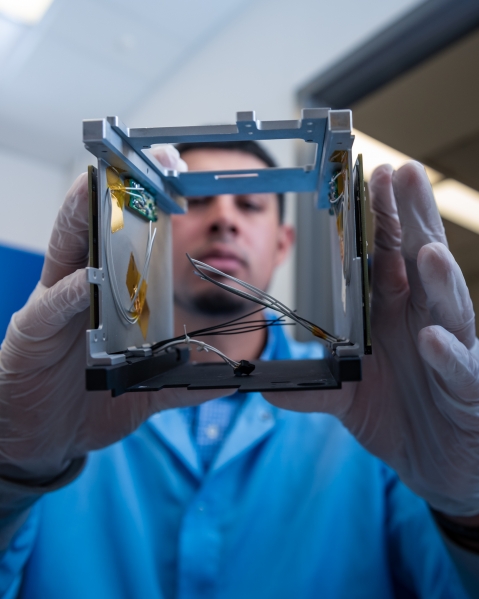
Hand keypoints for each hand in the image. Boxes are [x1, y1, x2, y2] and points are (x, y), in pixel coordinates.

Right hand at [0, 146, 218, 484]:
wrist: (43, 439)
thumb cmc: (88, 404)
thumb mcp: (142, 390)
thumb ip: (180, 380)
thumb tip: (224, 378)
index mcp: (103, 297)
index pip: (121, 241)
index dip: (146, 209)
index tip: (175, 178)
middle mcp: (75, 291)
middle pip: (91, 229)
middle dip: (116, 192)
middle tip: (148, 162)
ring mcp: (51, 309)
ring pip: (63, 252)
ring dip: (81, 219)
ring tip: (99, 188)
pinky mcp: (30, 336)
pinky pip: (51, 308)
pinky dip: (71, 295)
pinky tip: (87, 284)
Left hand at [265, 162, 478, 517]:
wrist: (433, 464)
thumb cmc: (397, 415)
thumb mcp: (347, 395)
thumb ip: (313, 386)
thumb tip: (265, 386)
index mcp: (397, 313)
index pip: (391, 255)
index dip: (386, 217)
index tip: (375, 177)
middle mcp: (427, 321)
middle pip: (423, 261)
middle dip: (415, 219)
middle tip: (405, 176)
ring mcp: (453, 352)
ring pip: (450, 307)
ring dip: (440, 280)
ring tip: (426, 255)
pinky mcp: (470, 391)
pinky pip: (460, 368)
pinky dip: (447, 354)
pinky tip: (432, 338)